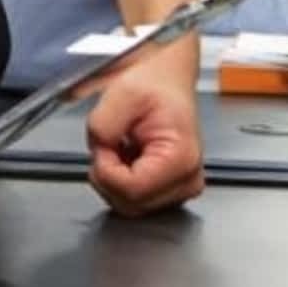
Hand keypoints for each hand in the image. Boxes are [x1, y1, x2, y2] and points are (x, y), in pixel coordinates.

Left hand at [85, 61, 203, 215]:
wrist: (165, 81)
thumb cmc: (152, 84)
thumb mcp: (121, 93)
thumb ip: (102, 126)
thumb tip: (100, 151)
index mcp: (182, 158)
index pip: (131, 190)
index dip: (105, 169)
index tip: (104, 144)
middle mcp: (187, 180)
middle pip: (129, 202)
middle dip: (108, 173)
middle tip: (111, 142)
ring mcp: (181, 189)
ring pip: (128, 205)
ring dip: (113, 177)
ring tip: (121, 146)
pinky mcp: (170, 191)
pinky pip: (133, 200)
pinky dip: (120, 180)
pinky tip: (127, 156)